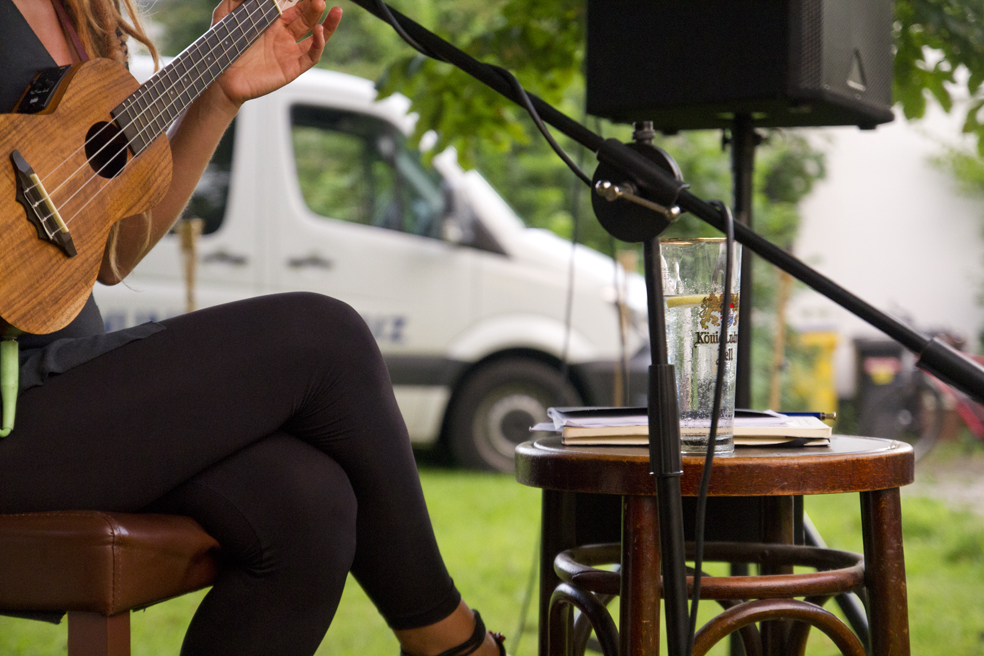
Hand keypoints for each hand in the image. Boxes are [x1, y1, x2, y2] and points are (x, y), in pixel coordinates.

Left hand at [205, 0, 342, 112]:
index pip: (294, 6)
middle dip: (314, 6)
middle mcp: (284, 36)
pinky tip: (319, 31)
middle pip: (307, 18)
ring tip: (335, 11)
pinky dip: (319, 44)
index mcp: (272, 22)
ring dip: (327, 24)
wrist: (221, 76)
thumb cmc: (223, 46)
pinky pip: (312, 55)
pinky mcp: (293, 68)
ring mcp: (290, 52)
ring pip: (316, 36)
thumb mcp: (226, 14)